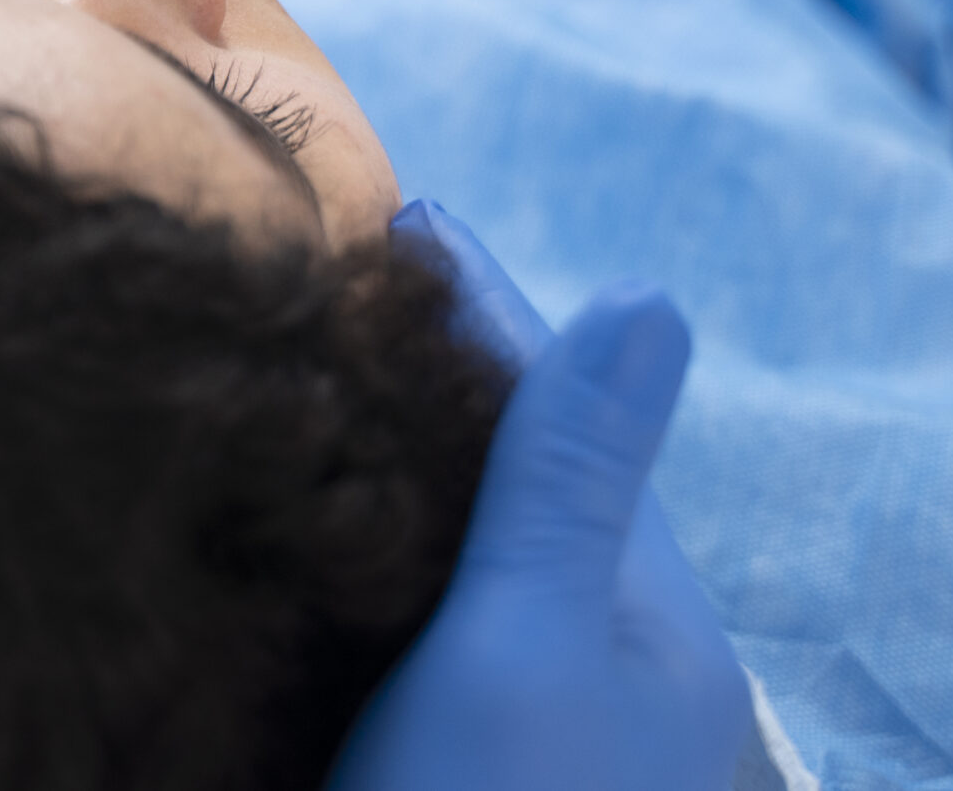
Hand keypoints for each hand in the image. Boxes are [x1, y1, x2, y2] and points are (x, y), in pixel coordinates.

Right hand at [331, 203, 752, 790]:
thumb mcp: (530, 644)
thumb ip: (568, 481)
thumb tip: (651, 290)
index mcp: (654, 629)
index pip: (565, 423)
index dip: (485, 314)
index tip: (409, 216)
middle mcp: (604, 669)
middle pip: (512, 483)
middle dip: (429, 383)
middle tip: (334, 284)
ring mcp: (528, 719)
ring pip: (455, 556)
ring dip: (388, 467)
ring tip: (308, 380)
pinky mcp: (439, 755)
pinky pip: (400, 624)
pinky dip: (353, 554)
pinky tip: (298, 532)